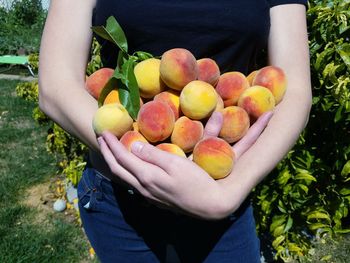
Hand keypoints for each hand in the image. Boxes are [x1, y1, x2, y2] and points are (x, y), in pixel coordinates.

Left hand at [98, 111, 272, 218]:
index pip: (122, 158)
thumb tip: (133, 145)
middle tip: (100, 138)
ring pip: (124, 178)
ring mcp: (148, 195)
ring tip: (110, 151)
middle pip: (117, 170)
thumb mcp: (176, 163)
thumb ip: (153, 155)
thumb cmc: (196, 181)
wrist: (210, 205)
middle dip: (107, 153)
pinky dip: (125, 171)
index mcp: (147, 177)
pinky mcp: (155, 198)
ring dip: (113, 163)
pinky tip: (128, 167)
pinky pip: (132, 183)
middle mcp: (143, 188)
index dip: (111, 145)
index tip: (104, 132)